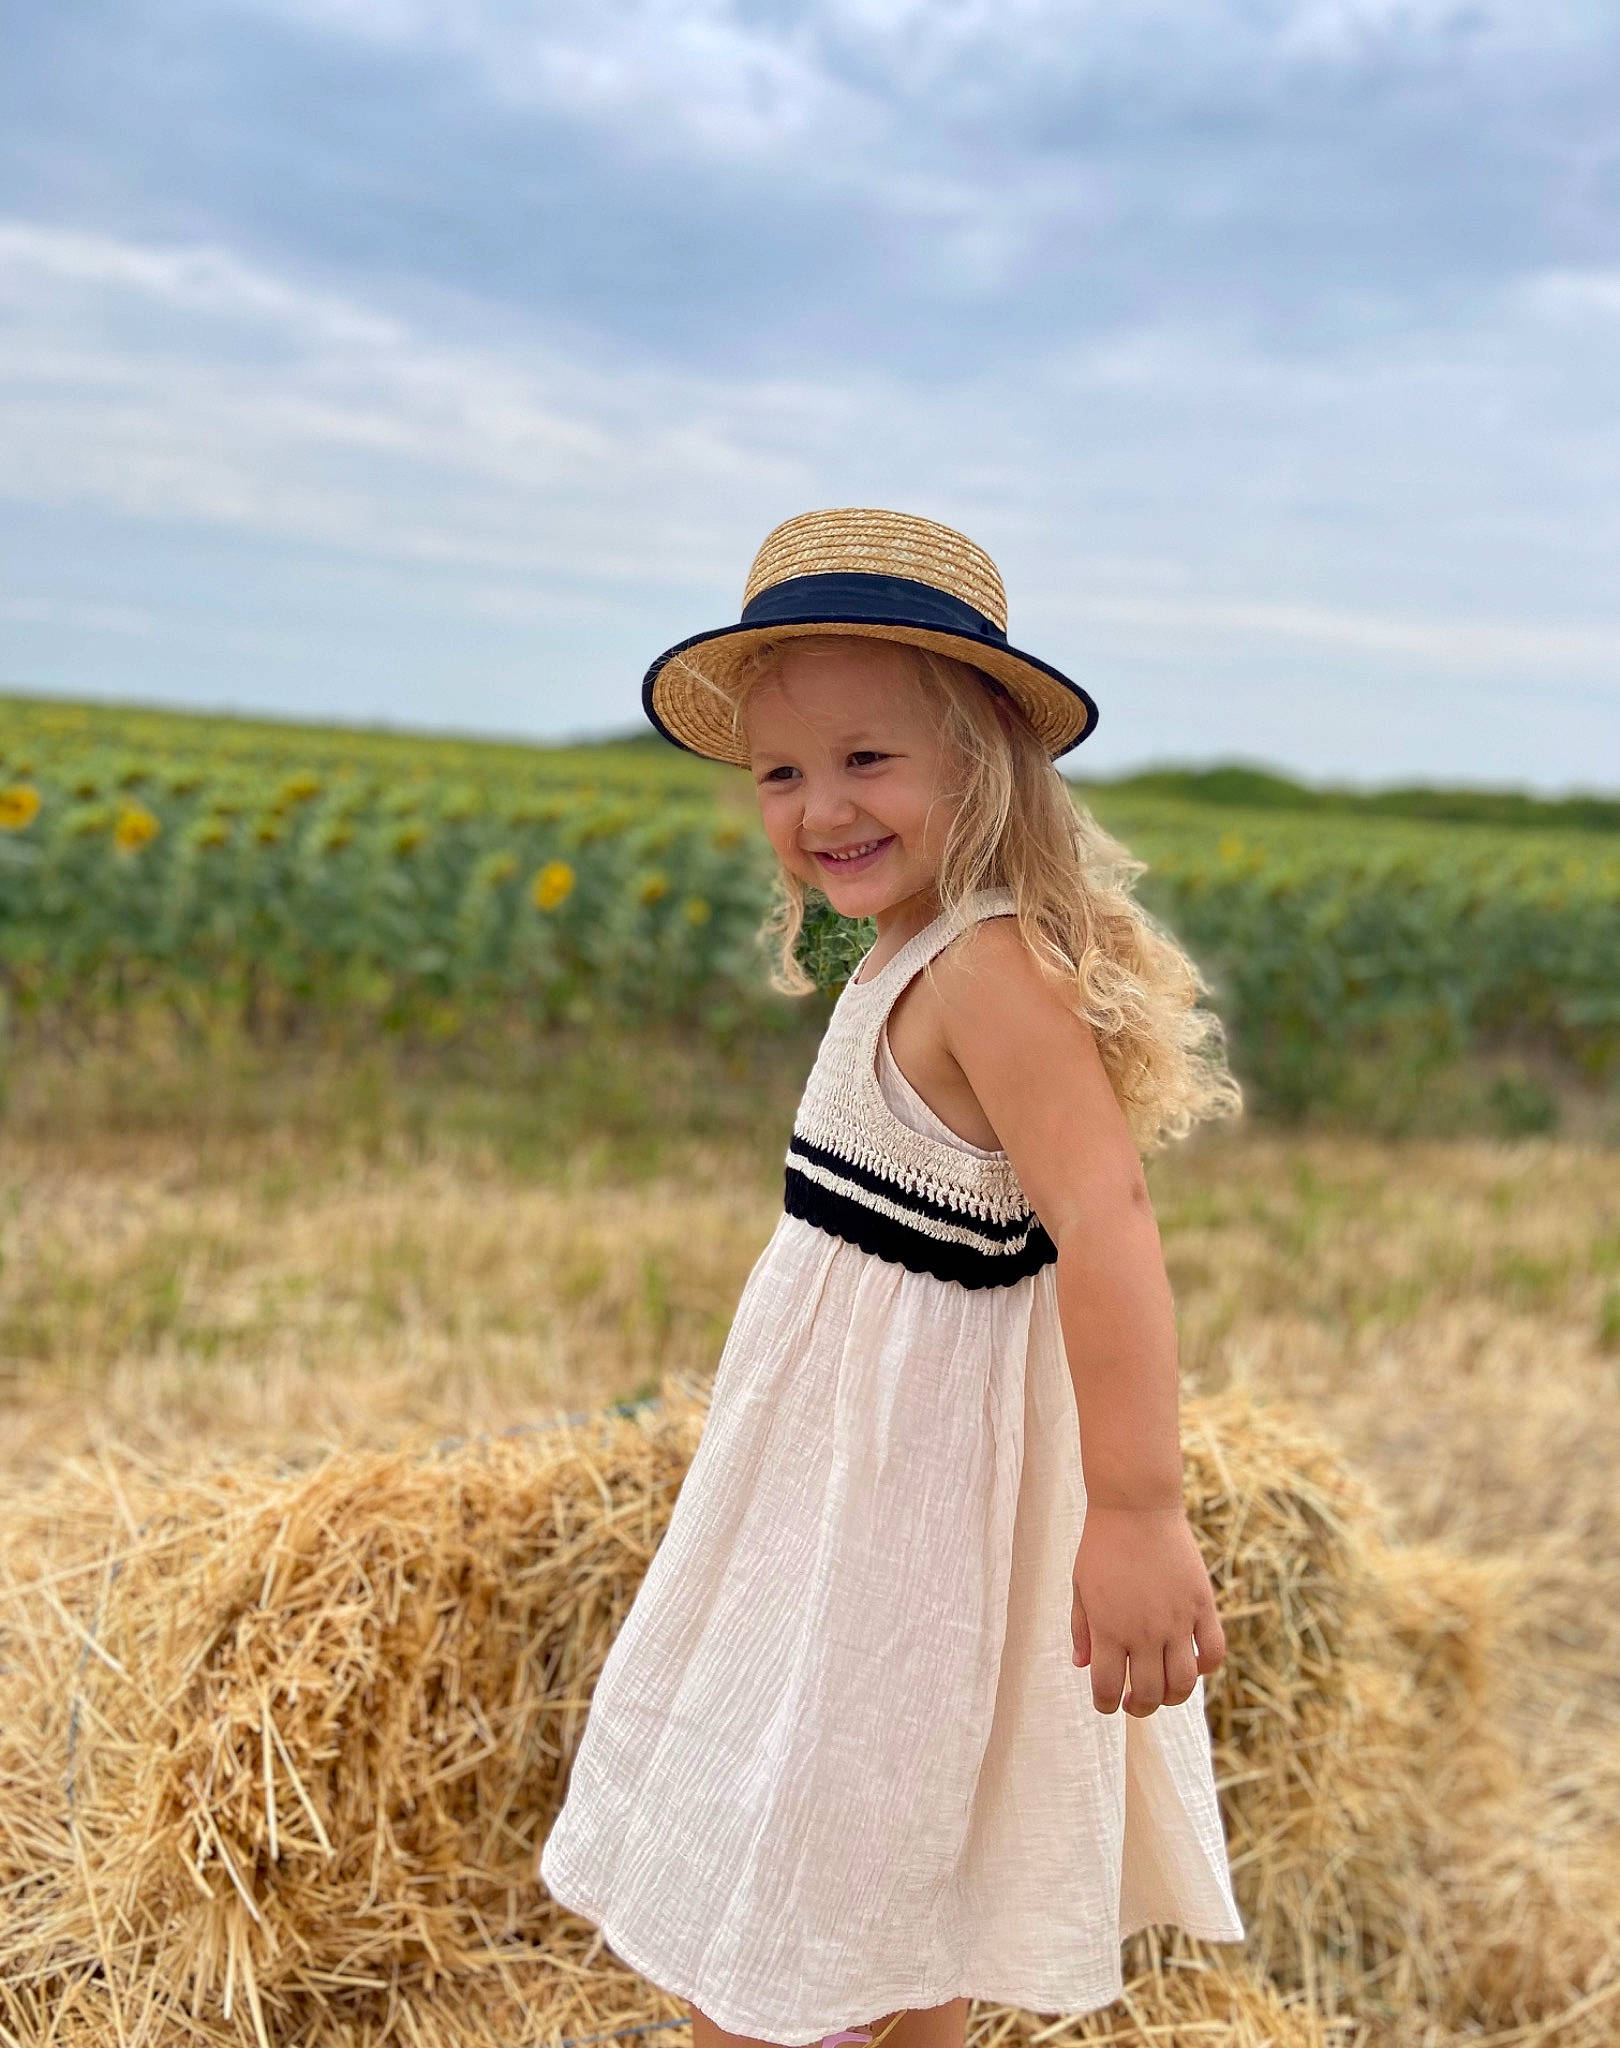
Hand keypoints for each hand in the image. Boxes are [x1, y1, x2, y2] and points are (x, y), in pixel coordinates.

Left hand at [1070, 1504, 1225, 1715]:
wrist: (1135, 1507)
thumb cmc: (1102, 1545)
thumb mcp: (1080, 1587)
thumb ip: (1081, 1629)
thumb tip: (1082, 1666)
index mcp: (1109, 1629)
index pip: (1108, 1688)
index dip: (1106, 1705)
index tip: (1108, 1703)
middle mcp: (1144, 1632)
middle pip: (1149, 1693)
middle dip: (1140, 1707)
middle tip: (1135, 1701)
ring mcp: (1176, 1620)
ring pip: (1183, 1683)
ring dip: (1173, 1697)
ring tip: (1163, 1690)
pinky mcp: (1201, 1605)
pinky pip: (1213, 1653)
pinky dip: (1205, 1667)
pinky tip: (1192, 1663)